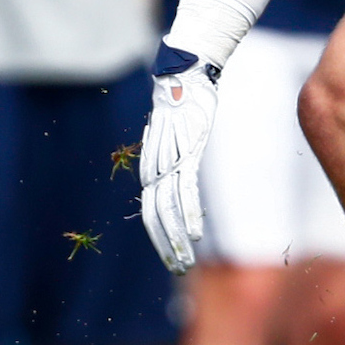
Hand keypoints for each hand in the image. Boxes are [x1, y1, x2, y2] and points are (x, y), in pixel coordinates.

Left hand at [139, 42, 220, 273]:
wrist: (181, 75)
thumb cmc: (177, 103)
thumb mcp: (169, 135)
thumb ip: (168, 155)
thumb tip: (170, 169)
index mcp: (152, 166)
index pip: (150, 209)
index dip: (158, 235)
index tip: (170, 256)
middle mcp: (157, 167)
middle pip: (156, 214)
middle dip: (166, 245)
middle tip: (177, 270)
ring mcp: (172, 160)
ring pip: (168, 208)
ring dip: (177, 239)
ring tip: (185, 262)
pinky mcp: (187, 152)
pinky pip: (186, 190)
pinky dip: (188, 214)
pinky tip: (194, 234)